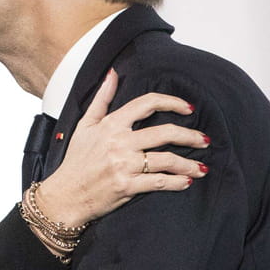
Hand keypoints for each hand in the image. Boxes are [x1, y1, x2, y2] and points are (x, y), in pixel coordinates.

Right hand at [37, 69, 209, 226]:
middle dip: (190, 136)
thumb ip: (102, 99)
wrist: (64, 196)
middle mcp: (119, 142)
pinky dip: (177, 182)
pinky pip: (159, 182)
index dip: (172, 102)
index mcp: (111, 125)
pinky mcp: (126, 186)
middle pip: (165, 133)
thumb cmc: (76, 162)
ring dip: (189, 163)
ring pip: (166, 160)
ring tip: (202, 167)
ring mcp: (123, 165)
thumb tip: (112, 73)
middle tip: (205, 139)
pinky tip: (187, 181)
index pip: (147, 103)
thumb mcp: (85, 125)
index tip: (188, 108)